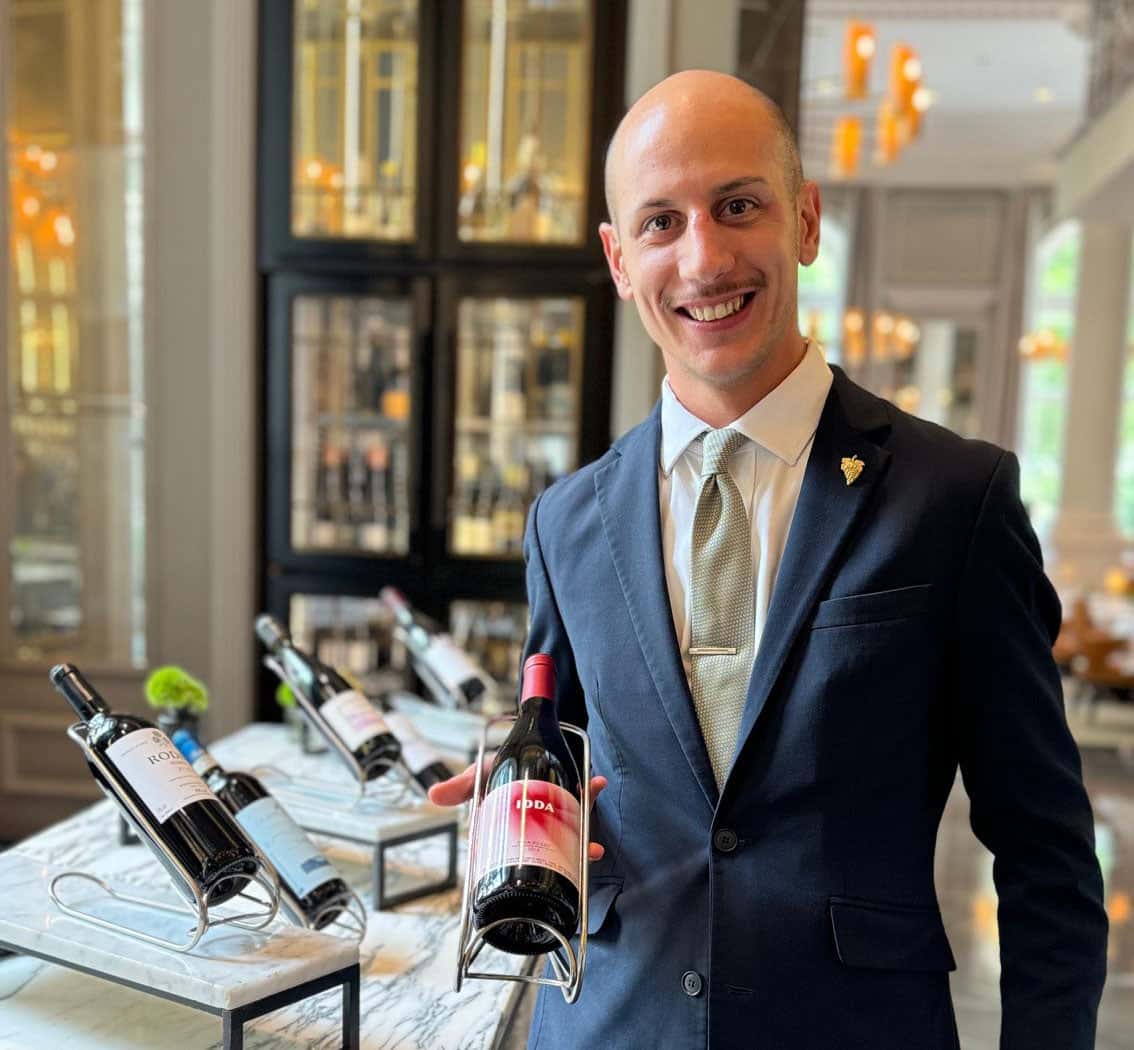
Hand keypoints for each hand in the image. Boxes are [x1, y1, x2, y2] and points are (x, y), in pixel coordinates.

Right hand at [428, 762, 608, 860]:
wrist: (525, 736)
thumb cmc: (503, 760)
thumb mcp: (481, 774)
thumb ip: (462, 785)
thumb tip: (434, 796)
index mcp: (513, 825)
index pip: (519, 851)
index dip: (532, 865)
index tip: (545, 868)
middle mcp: (535, 823)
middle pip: (554, 844)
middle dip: (572, 853)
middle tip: (588, 853)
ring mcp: (554, 811)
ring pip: (571, 829)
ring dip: (586, 832)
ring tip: (597, 841)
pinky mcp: (569, 798)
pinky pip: (583, 800)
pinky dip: (591, 791)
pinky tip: (597, 783)